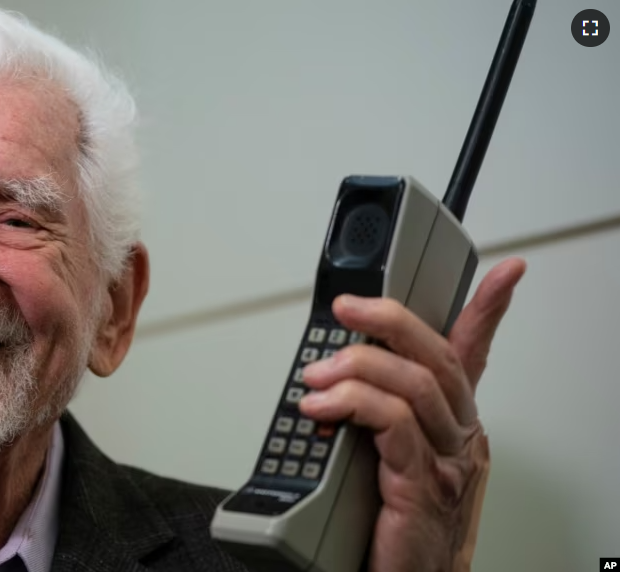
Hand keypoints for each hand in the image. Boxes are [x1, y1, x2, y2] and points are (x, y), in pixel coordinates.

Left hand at [299, 258, 526, 571]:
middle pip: (439, 359)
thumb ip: (376, 417)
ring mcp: (446, 464)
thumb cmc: (393, 529)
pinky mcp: (422, 488)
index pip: (473, 356)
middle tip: (348, 308)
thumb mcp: (388, 459)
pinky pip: (395, 427)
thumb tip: (331, 376)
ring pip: (416, 386)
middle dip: (392, 321)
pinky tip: (322, 408)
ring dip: (359, 367)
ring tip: (317, 375)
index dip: (489, 311)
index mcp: (453, 427)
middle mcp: (459, 440)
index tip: (505, 272)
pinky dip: (354, 406)